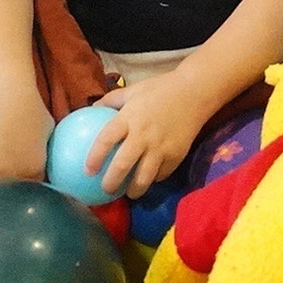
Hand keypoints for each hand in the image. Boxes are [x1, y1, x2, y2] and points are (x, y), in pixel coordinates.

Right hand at [0, 93, 52, 183]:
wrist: (8, 97)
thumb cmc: (31, 111)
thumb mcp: (47, 136)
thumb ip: (43, 157)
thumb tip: (46, 168)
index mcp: (35, 171)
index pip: (28, 192)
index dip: (22, 189)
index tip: (16, 184)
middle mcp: (14, 176)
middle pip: (3, 195)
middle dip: (0, 189)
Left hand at [90, 73, 209, 198]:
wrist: (195, 92)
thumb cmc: (161, 89)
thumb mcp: (133, 90)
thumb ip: (112, 100)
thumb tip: (92, 110)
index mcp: (129, 118)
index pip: (106, 140)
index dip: (94, 157)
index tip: (87, 170)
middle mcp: (143, 135)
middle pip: (122, 165)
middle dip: (110, 183)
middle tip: (105, 190)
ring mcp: (161, 147)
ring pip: (143, 178)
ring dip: (134, 190)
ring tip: (129, 193)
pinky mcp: (176, 155)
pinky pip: (162, 174)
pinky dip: (154, 179)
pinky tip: (150, 179)